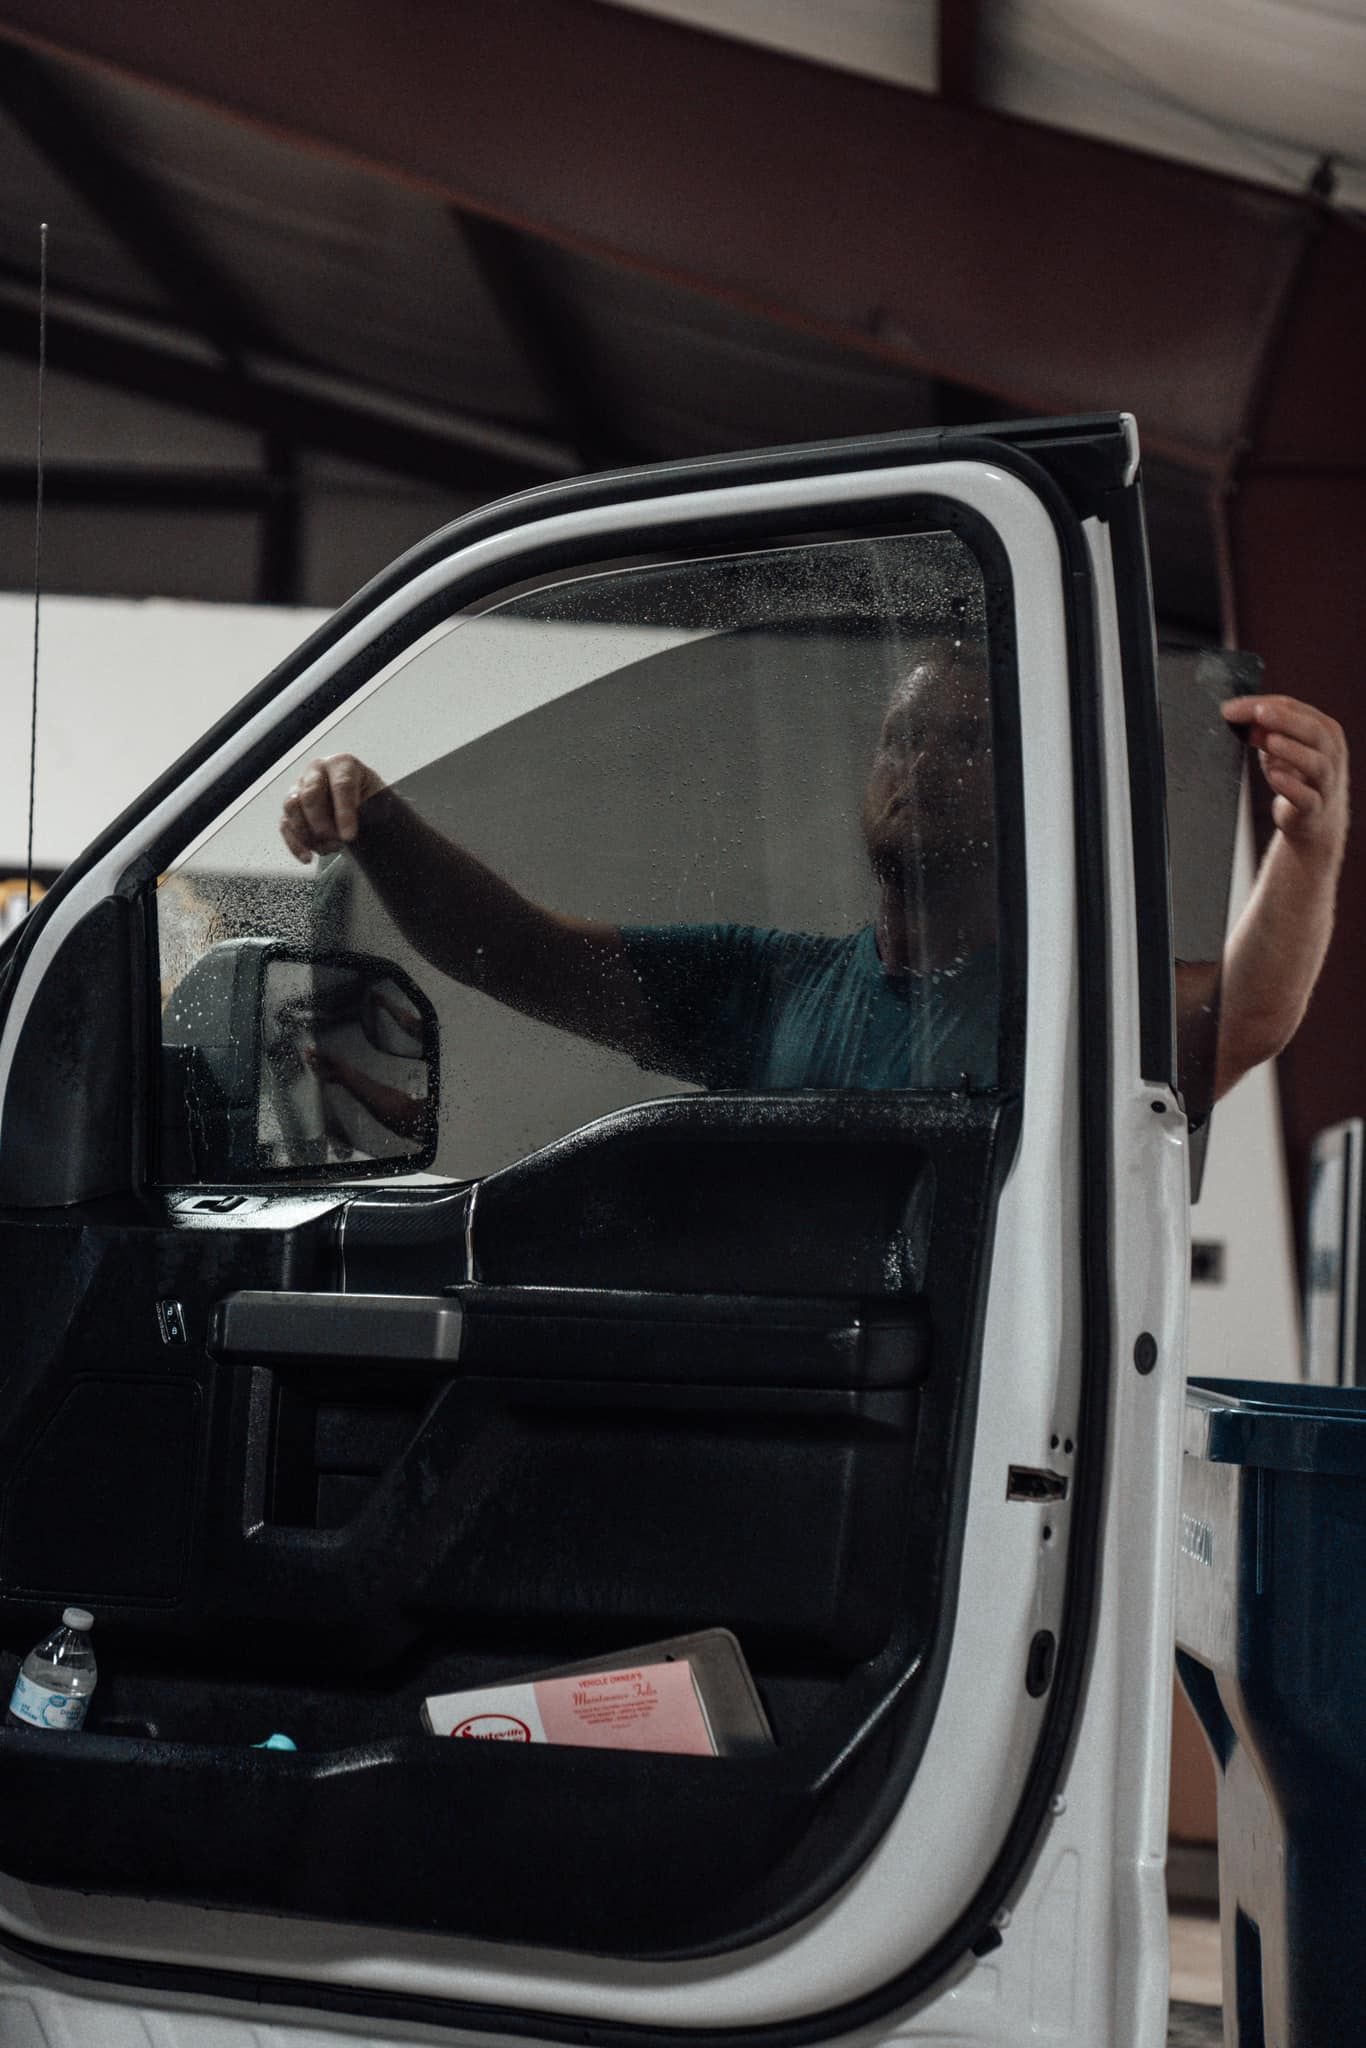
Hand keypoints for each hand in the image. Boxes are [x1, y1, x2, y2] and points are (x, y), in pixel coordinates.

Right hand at [279, 754, 386, 863]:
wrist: (363, 805)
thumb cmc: (372, 802)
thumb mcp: (379, 802)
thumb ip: (368, 812)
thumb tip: (354, 833)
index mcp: (343, 764)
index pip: (342, 786)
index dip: (345, 813)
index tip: (349, 836)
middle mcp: (318, 770)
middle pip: (310, 794)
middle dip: (323, 824)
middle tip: (338, 842)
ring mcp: (301, 786)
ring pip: (292, 806)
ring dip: (308, 833)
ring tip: (329, 848)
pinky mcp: (291, 807)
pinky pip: (285, 825)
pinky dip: (295, 844)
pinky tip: (307, 857)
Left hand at [1220, 695, 1348, 868]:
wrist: (1312, 818)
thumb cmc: (1295, 775)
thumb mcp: (1278, 747)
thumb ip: (1261, 729)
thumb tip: (1235, 713)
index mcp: (1323, 730)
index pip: (1295, 708)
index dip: (1263, 705)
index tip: (1231, 709)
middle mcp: (1331, 753)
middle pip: (1314, 731)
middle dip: (1285, 720)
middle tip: (1259, 714)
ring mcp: (1326, 782)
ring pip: (1316, 764)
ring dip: (1292, 751)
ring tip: (1271, 742)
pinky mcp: (1315, 809)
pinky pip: (1307, 798)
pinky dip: (1291, 787)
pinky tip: (1275, 776)